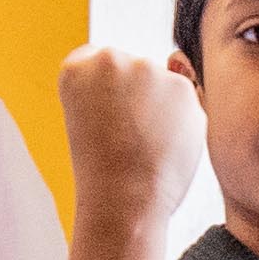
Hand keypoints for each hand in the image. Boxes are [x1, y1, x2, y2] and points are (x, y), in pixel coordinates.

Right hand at [56, 43, 202, 241]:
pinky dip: (180, 119)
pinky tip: (163, 143)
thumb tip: (178, 60)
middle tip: (123, 136)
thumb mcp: (88, 115)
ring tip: (143, 143)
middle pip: (132, 69)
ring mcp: (147, 69)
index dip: (103, 96)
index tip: (101, 121)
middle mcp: (109, 59)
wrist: (123, 201)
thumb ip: (114, 84)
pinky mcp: (181, 87)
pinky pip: (183, 99)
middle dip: (134, 96)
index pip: (96, 63)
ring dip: (159, 106)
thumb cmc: (104, 168)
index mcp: (75, 67)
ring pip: (160, 82)